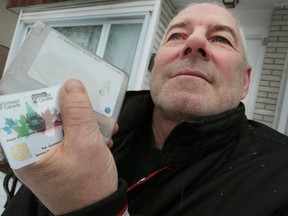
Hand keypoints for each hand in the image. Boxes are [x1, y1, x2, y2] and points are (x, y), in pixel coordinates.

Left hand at [13, 79, 117, 214]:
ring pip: (59, 126)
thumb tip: (71, 86)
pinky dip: (83, 134)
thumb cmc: (88, 187)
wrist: (99, 210)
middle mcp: (31, 153)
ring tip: (100, 126)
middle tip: (87, 108)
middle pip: (43, 117)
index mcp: (26, 151)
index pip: (23, 112)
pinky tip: (100, 138)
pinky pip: (67, 138)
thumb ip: (77, 112)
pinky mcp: (58, 159)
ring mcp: (45, 156)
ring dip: (81, 122)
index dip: (43, 97)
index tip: (63, 91)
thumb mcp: (86, 143)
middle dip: (69, 110)